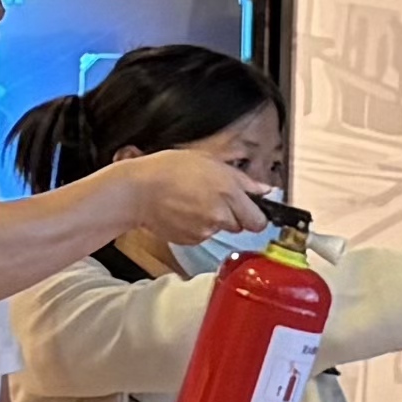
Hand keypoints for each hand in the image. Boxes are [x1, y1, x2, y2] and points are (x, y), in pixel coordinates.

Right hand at [113, 146, 266, 252]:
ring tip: (194, 203)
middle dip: (235, 216)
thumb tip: (263, 190)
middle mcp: (221, 214)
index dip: (256, 215)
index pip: (259, 220)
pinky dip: (197, 227)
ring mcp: (206, 230)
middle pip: (242, 226)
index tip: (252, 210)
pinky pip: (203, 235)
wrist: (138, 190)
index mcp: (229, 191)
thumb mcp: (210, 161)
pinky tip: (184, 212)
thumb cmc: (169, 170)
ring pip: (221, 230)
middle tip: (217, 201)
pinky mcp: (192, 240)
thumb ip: (242, 179)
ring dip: (214, 220)